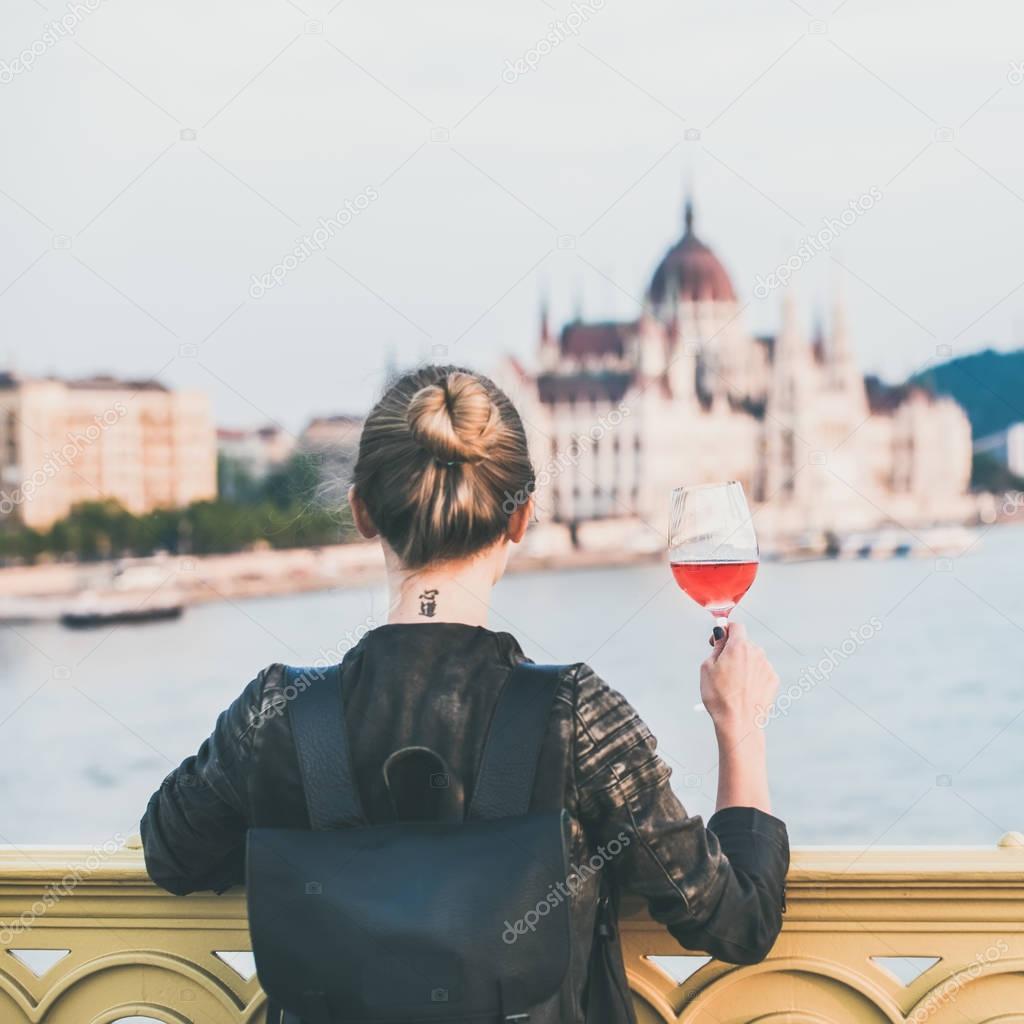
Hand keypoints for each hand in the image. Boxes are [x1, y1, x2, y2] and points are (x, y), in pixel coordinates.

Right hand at [699, 622, 778, 736]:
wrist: (738, 722)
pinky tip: (744, 689)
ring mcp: (767, 667)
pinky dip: (753, 676)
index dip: (725, 630)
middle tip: (722, 667)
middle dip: (733, 650)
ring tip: (733, 683)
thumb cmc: (719, 696)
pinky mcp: (773, 680)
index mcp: (739, 646)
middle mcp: (757, 653)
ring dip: (744, 663)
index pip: (736, 626)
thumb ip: (716, 647)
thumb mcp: (707, 668)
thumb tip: (721, 635)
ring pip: (753, 658)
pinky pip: (761, 671)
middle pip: (744, 643)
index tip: (718, 639)